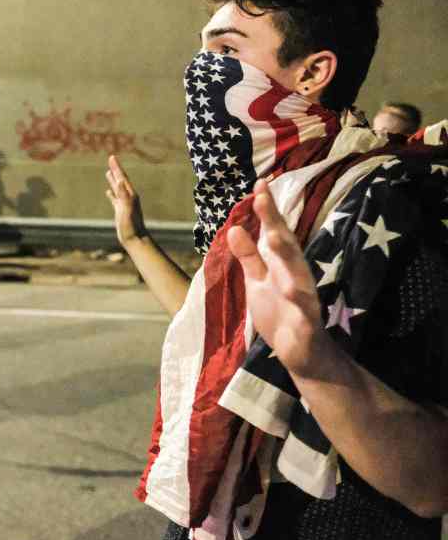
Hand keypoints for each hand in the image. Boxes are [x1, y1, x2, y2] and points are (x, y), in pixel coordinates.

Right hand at [105, 155, 147, 245]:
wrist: (135, 239)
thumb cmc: (131, 226)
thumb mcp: (126, 209)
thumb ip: (123, 195)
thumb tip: (119, 181)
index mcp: (130, 195)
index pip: (122, 177)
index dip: (117, 167)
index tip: (112, 157)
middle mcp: (128, 197)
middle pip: (120, 180)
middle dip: (115, 169)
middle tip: (111, 159)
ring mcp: (124, 204)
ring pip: (117, 189)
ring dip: (113, 180)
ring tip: (108, 172)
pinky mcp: (120, 211)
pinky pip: (115, 199)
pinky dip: (111, 194)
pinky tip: (108, 192)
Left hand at [226, 179, 326, 377]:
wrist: (303, 355)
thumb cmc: (280, 313)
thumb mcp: (258, 282)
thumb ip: (249, 257)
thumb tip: (234, 228)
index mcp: (283, 266)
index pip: (274, 232)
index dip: (267, 210)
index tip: (259, 183)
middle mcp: (296, 276)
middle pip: (286, 246)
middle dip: (275, 222)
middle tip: (262, 197)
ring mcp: (304, 299)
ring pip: (297, 275)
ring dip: (287, 255)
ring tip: (274, 236)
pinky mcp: (306, 324)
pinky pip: (303, 313)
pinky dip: (299, 304)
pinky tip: (291, 292)